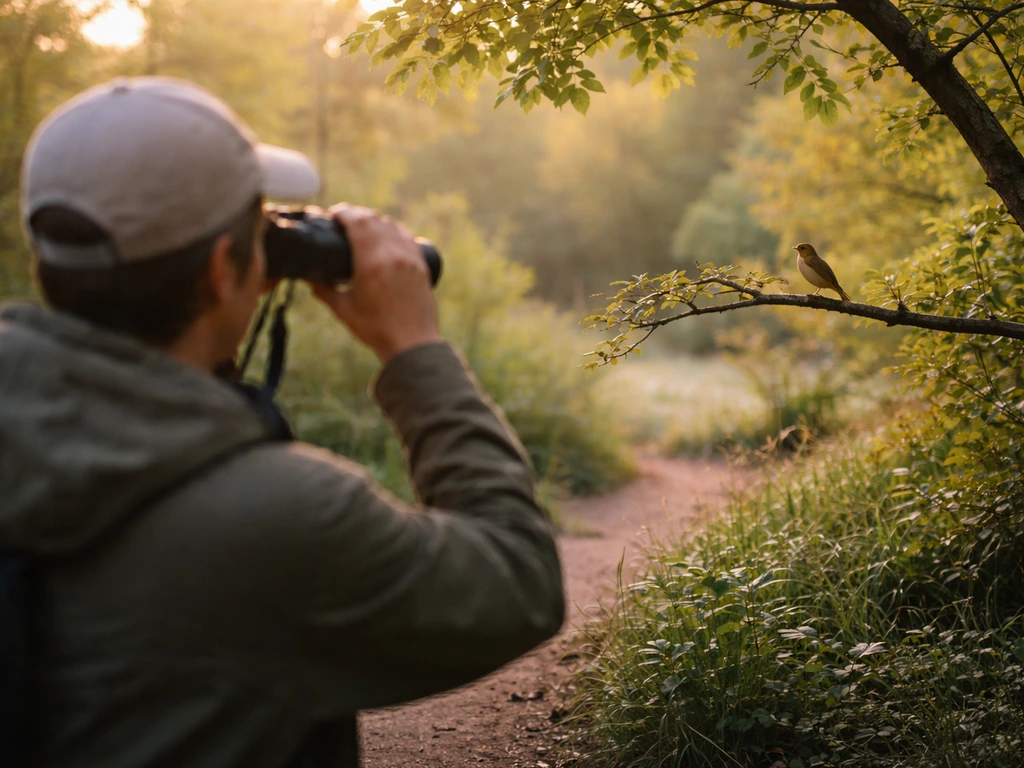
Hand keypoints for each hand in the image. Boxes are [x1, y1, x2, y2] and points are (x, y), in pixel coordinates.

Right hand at [309, 204, 440, 363]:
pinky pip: (407, 237)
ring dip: (376, 220)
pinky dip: (394, 230)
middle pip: (374, 220)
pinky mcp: (421, 265)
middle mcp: (393, 255)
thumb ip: (324, 290)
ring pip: (392, 226)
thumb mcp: (343, 309)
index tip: (334, 214)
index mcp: (371, 263)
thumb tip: (308, 277)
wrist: (411, 343)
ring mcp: (410, 258)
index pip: (357, 222)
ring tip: (363, 225)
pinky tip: (387, 234)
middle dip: (357, 214)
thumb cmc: (375, 329)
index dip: (344, 213)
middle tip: (344, 218)